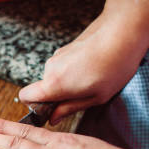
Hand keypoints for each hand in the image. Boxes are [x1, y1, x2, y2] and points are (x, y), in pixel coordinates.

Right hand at [18, 16, 142, 123]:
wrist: (123, 31)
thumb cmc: (114, 65)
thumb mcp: (96, 97)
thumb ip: (70, 109)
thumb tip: (54, 118)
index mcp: (54, 84)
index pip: (25, 96)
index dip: (34, 106)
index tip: (50, 111)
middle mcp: (50, 68)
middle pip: (42, 88)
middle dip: (57, 95)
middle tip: (82, 96)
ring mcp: (57, 56)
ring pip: (55, 77)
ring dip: (68, 82)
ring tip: (93, 80)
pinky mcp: (66, 48)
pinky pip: (63, 67)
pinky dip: (74, 71)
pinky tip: (94, 69)